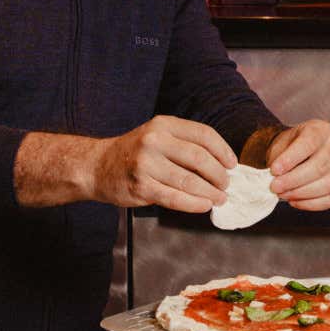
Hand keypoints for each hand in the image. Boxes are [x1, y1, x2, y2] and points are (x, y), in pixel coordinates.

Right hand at [92, 115, 236, 211]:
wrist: (97, 166)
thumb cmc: (135, 153)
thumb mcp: (158, 136)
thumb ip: (184, 144)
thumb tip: (221, 164)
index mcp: (163, 124)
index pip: (204, 135)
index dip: (223, 150)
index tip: (232, 164)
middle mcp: (155, 140)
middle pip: (200, 158)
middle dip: (219, 175)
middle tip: (227, 184)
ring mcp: (146, 164)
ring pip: (189, 181)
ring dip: (210, 192)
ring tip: (220, 198)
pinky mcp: (141, 186)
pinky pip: (175, 198)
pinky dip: (194, 204)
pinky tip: (204, 205)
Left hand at [265, 119, 329, 210]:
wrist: (292, 155)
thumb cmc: (288, 148)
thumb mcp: (280, 145)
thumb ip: (279, 159)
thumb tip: (276, 176)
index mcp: (320, 130)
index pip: (309, 143)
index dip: (291, 158)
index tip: (275, 169)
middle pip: (320, 166)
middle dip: (294, 180)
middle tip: (276, 186)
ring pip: (327, 185)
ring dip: (301, 193)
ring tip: (283, 193)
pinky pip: (328, 200)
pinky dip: (309, 204)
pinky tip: (294, 200)